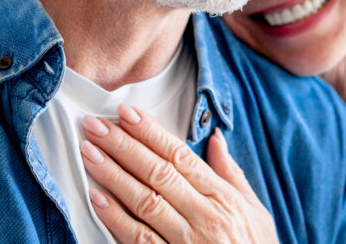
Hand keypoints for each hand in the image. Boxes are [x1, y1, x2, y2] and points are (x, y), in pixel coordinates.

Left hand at [80, 104, 278, 243]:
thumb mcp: (255, 210)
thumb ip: (231, 173)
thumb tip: (215, 138)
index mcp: (223, 197)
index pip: (181, 156)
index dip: (152, 133)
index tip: (128, 114)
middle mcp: (204, 216)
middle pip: (158, 173)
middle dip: (124, 146)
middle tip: (96, 125)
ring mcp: (186, 241)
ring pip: (144, 201)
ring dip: (113, 175)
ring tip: (89, 153)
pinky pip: (139, 239)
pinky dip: (116, 219)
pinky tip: (97, 199)